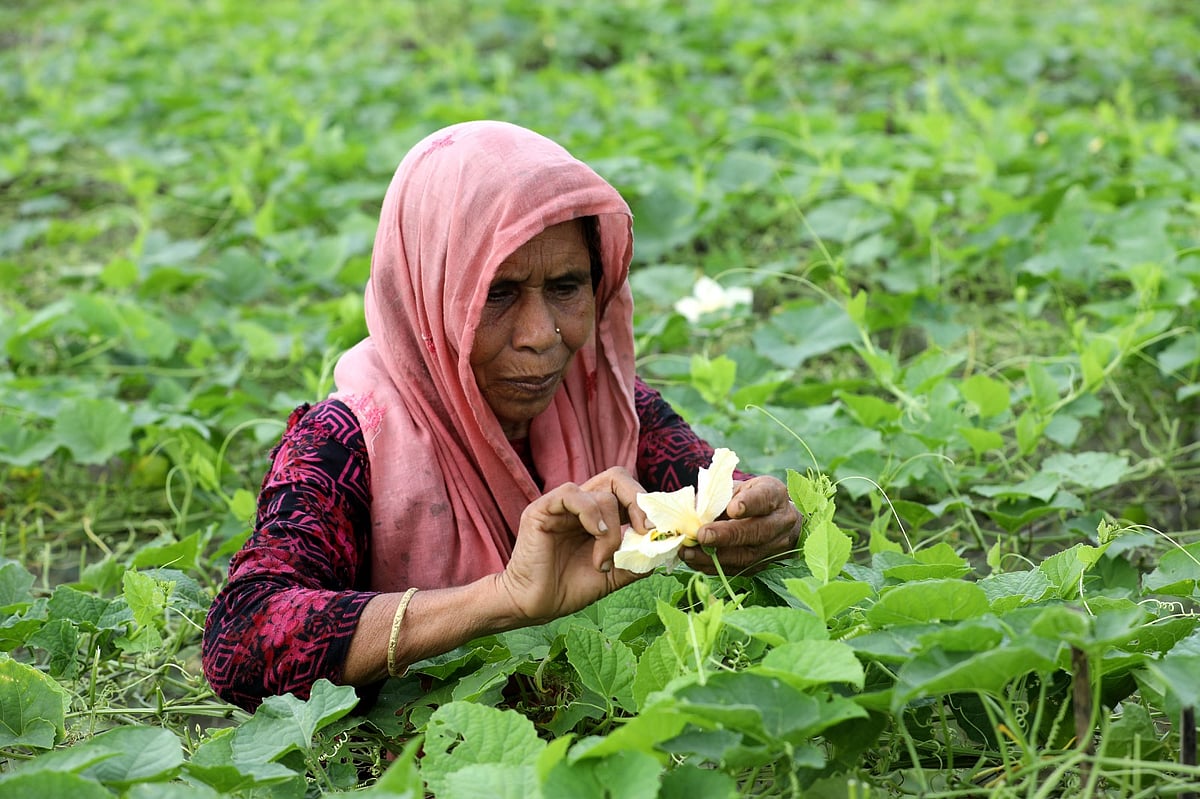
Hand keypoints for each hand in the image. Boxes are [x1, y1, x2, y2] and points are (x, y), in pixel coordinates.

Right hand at [497, 468, 649, 624]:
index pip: (627, 492)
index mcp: (599, 516)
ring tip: (603, 562)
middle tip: (645, 529)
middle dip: (638, 501)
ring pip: (601, 494)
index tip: (657, 531)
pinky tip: (593, 535)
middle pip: (617, 477)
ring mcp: (561, 505)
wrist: (534, 606)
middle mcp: (582, 505)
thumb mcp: (614, 576)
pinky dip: (590, 514)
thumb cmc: (569, 589)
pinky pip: (573, 494)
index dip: (647, 506)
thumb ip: (636, 562)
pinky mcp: (542, 509)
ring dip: (611, 531)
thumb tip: (664, 550)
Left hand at [680, 475, 801, 574]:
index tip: (733, 508)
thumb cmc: (751, 498)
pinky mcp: (761, 565)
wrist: (777, 520)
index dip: (749, 504)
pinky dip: (712, 566)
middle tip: (702, 535)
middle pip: (756, 532)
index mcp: (774, 495)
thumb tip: (691, 513)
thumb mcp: (739, 488)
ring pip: (745, 556)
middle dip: (727, 536)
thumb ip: (719, 497)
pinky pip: (737, 569)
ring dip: (714, 556)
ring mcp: (774, 547)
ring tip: (689, 552)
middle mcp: (780, 522)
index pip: (764, 498)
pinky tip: (694, 561)